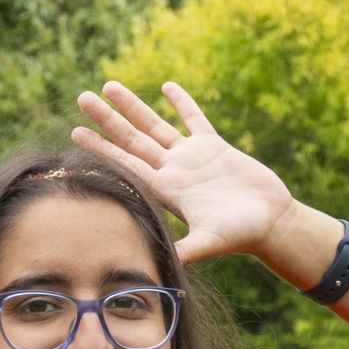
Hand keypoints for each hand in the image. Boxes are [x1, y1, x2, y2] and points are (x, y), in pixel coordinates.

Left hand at [72, 79, 293, 260]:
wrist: (272, 223)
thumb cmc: (243, 235)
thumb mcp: (211, 241)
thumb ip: (188, 249)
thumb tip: (164, 263)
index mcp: (168, 191)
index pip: (126, 165)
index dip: (101, 148)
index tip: (76, 132)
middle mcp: (174, 172)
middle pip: (132, 140)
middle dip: (107, 120)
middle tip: (82, 97)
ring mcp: (193, 158)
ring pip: (156, 125)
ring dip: (133, 106)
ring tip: (109, 85)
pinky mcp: (215, 148)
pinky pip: (193, 119)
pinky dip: (181, 103)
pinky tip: (165, 86)